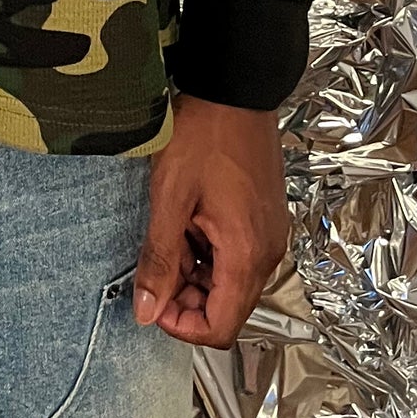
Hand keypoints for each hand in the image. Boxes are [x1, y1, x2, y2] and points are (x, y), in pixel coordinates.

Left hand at [133, 94, 288, 346]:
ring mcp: (269, 234)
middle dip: (187, 301)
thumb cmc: (205, 133)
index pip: (221, 328)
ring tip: (170, 237)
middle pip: (228, 308)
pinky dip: (210, 253)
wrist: (236, 88)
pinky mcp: (265, 218)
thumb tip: (147, 311)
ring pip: (232, 282)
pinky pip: (238, 255)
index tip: (154, 304)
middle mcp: (267, 252)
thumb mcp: (170, 197)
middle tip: (155, 270)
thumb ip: (159, 259)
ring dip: (197, 275)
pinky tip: (189, 223)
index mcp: (246, 254)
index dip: (182, 326)